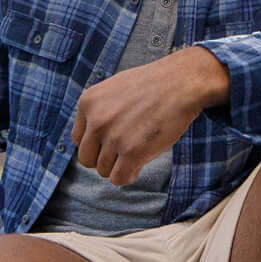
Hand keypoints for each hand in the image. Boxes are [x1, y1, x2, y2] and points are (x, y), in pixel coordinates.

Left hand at [72, 46, 230, 186]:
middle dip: (104, 158)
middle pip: (87, 159)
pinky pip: (119, 178)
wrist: (182, 82)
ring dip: (120, 165)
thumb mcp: (114, 89)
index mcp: (88, 103)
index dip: (97, 144)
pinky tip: (140, 163)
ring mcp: (113, 137)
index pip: (78, 140)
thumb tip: (94, 141)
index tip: (115, 139)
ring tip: (139, 149)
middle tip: (125, 149)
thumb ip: (99, 111)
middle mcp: (96, 120)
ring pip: (103, 170)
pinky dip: (129, 175)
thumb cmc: (154, 86)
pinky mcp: (132, 152)